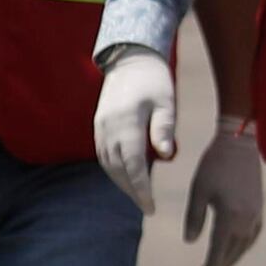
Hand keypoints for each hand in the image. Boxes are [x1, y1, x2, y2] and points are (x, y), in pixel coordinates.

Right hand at [91, 49, 178, 216]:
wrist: (130, 58)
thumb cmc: (154, 80)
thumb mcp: (166, 102)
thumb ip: (165, 129)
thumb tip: (166, 156)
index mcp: (127, 122)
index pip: (132, 165)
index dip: (141, 189)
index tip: (150, 207)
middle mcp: (108, 127)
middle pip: (117, 169)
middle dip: (131, 190)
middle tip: (147, 207)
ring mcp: (100, 127)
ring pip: (107, 164)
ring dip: (121, 182)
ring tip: (137, 196)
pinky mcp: (98, 125)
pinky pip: (103, 155)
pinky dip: (113, 169)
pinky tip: (125, 176)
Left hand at [182, 121, 265, 265]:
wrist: (239, 144)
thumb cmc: (213, 165)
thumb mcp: (197, 191)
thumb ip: (194, 218)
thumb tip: (190, 242)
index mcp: (230, 217)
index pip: (219, 250)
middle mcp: (246, 219)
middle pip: (232, 252)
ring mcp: (256, 214)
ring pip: (244, 246)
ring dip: (231, 259)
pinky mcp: (259, 208)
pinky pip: (252, 236)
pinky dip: (242, 246)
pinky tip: (234, 248)